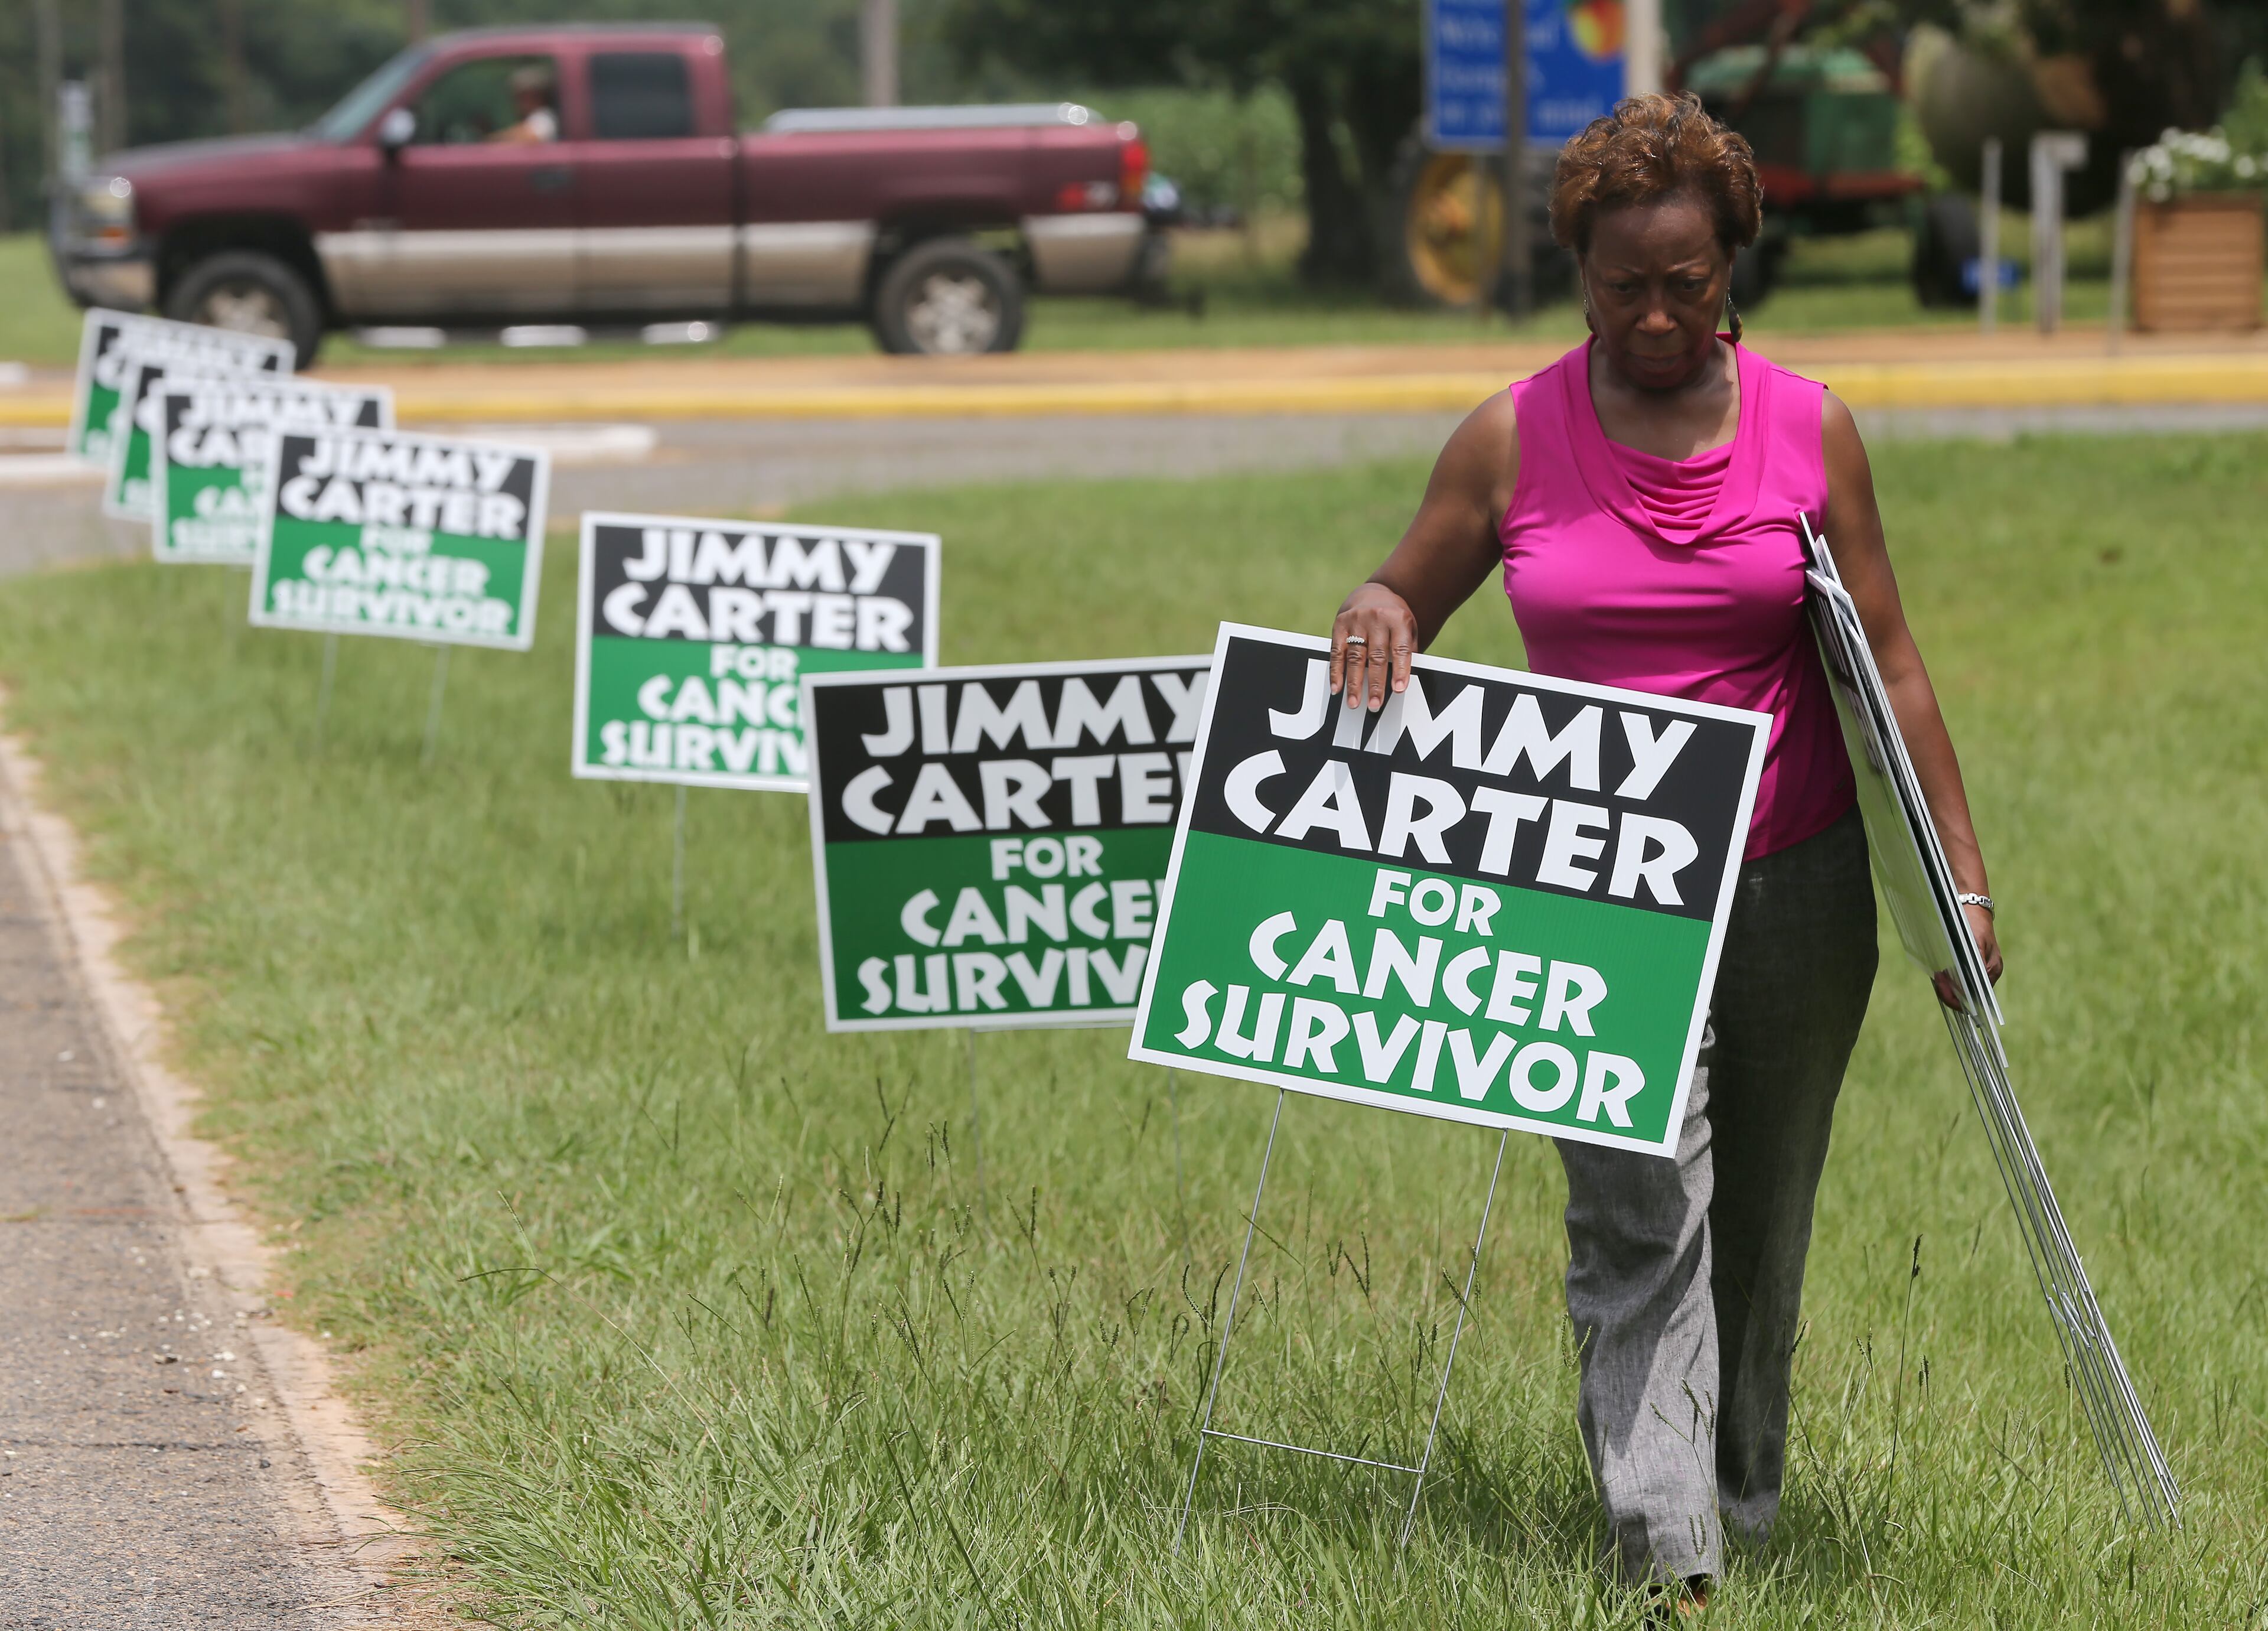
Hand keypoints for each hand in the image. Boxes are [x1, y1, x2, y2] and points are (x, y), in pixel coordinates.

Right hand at [1331, 584, 1417, 712]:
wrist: (1373, 593)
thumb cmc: (1394, 618)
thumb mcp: (1408, 628)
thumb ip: (1408, 650)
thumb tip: (1403, 681)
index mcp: (1398, 619)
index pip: (1400, 648)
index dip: (1400, 670)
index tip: (1398, 690)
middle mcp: (1376, 618)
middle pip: (1376, 656)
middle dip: (1375, 683)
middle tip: (1374, 705)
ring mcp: (1356, 621)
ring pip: (1355, 657)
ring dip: (1354, 683)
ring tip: (1354, 703)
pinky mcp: (1340, 624)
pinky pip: (1337, 652)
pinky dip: (1336, 672)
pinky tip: (1337, 688)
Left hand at [1932, 902, 2001, 1009]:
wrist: (1972, 907)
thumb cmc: (1974, 923)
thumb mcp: (1975, 942)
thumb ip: (1976, 964)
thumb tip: (1970, 986)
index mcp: (1992, 970)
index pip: (1976, 996)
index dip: (1958, 997)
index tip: (1943, 986)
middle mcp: (1988, 974)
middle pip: (1968, 995)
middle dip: (1950, 992)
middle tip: (1937, 978)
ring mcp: (1979, 970)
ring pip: (1962, 989)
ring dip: (1948, 986)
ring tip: (1938, 975)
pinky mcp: (1970, 965)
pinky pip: (1959, 979)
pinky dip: (1949, 979)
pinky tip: (1941, 973)